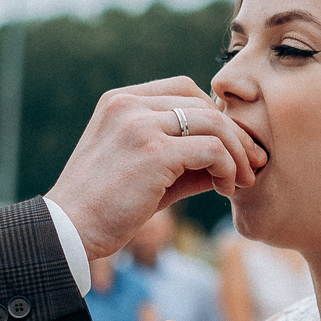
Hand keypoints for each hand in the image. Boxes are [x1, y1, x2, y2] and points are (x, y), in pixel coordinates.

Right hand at [45, 78, 266, 258]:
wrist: (67, 231)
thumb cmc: (102, 207)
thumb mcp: (141, 171)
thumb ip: (181, 156)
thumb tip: (231, 158)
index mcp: (119, 101)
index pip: (182, 89)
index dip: (212, 114)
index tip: (229, 145)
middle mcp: (128, 105)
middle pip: (202, 103)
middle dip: (234, 132)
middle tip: (252, 161)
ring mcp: (140, 125)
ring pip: (213, 123)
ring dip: (237, 152)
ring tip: (242, 179)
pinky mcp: (154, 152)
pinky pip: (212, 149)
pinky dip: (228, 167)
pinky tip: (225, 188)